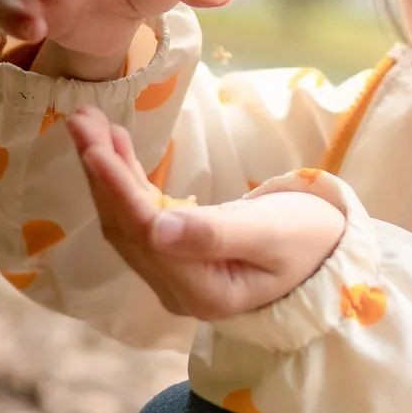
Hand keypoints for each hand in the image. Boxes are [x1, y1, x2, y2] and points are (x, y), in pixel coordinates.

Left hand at [65, 107, 345, 320]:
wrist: (331, 254)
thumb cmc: (312, 239)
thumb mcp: (273, 232)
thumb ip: (215, 234)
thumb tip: (158, 229)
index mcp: (203, 291)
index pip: (147, 234)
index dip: (118, 189)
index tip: (95, 146)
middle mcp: (179, 290)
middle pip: (126, 228)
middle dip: (100, 173)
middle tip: (80, 120)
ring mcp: (175, 278)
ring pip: (127, 223)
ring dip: (106, 174)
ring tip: (90, 125)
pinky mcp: (177, 259)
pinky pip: (140, 219)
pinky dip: (124, 183)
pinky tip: (115, 149)